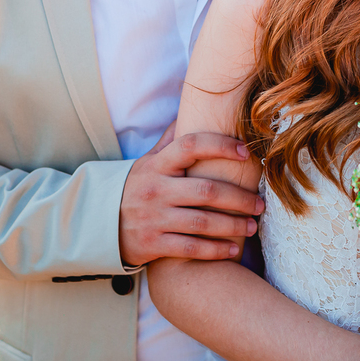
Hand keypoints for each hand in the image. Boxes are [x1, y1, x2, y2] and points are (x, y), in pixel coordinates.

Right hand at [119, 122, 263, 266]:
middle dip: (240, 198)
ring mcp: (154, 218)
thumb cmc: (135, 189)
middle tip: (260, 203)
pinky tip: (233, 249)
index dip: (221, 145)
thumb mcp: (147, 162)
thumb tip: (190, 110)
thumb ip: (169, 140)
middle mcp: (156, 189)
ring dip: (233, 225)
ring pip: (202, 221)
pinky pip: (190, 248)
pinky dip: (215, 250)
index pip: (191, 146)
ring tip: (252, 226)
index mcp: (157, 165)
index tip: (246, 152)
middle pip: (206, 190)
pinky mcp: (153, 244)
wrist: (99, 225)